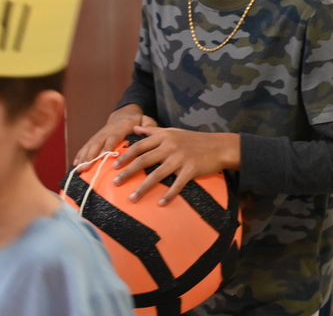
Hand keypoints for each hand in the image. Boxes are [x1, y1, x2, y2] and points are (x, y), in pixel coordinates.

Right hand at [73, 106, 157, 168]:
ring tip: (79, 168)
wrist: (124, 114)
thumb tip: (144, 135)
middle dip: (91, 155)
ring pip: (90, 144)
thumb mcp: (146, 120)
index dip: (108, 145)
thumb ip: (149, 127)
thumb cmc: (138, 121)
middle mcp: (108, 129)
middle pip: (98, 142)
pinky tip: (75, 164)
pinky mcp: (95, 138)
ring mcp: (100, 134)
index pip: (114, 136)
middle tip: (86, 167)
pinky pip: (86, 146)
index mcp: (121, 125)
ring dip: (84, 156)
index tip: (104, 156)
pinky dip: (80, 154)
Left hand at [111, 126, 240, 205]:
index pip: (140, 146)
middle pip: (144, 160)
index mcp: (165, 137)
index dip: (126, 155)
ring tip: (132, 198)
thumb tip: (136, 129)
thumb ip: (153, 131)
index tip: (113, 165)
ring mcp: (180, 158)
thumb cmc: (194, 140)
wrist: (219, 146)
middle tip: (115, 182)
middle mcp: (170, 146)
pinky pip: (177, 185)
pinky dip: (169, 195)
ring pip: (157, 175)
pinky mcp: (191, 170)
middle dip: (128, 172)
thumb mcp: (173, 132)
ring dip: (143, 188)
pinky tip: (160, 204)